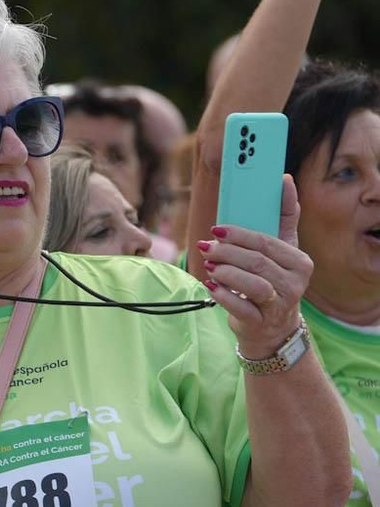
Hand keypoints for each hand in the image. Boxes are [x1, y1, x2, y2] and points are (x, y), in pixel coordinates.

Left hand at [198, 176, 310, 357]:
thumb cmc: (273, 279)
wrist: (271, 326)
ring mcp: (280, 304)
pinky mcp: (262, 322)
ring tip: (209, 266)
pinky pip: (242, 308)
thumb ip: (284, 216)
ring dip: (226, 273)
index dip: (240, 235)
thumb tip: (284, 179)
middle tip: (206, 248)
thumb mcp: (282, 249)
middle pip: (258, 262)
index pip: (267, 243)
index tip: (216, 229)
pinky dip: (224, 296)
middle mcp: (295, 283)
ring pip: (253, 284)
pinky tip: (211, 287)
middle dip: (228, 253)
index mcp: (299, 262)